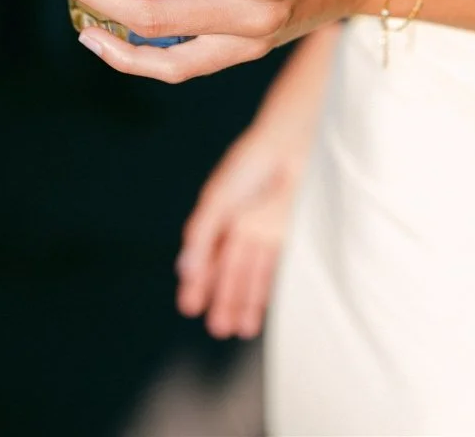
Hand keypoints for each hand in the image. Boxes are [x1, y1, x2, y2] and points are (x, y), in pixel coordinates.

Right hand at [175, 122, 305, 339]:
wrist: (291, 144)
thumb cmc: (250, 164)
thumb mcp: (218, 197)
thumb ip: (201, 233)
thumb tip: (184, 268)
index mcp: (218, 215)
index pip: (205, 256)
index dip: (197, 282)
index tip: (190, 306)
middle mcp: (239, 227)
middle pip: (228, 271)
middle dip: (222, 299)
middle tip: (217, 329)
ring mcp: (263, 231)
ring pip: (250, 275)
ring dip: (244, 301)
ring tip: (239, 330)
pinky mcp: (286, 233)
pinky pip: (274, 267)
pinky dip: (266, 289)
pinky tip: (260, 309)